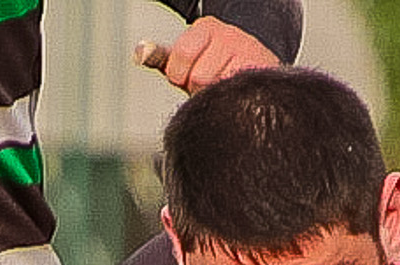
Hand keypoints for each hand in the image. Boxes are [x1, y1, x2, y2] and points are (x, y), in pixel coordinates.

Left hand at [135, 17, 281, 92]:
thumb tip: (140, 53)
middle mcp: (226, 34)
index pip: (178, 62)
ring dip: (216, 97)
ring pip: (215, 88)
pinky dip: (230, 101)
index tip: (192, 75)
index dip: (181, 78)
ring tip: (224, 90)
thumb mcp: (187, 62)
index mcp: (205, 28)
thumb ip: (163, 59)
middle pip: (197, 77)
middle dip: (199, 89)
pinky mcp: (259, 69)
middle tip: (211, 85)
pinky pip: (232, 93)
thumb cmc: (217, 70)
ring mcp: (245, 50)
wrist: (259, 74)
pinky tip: (236, 94)